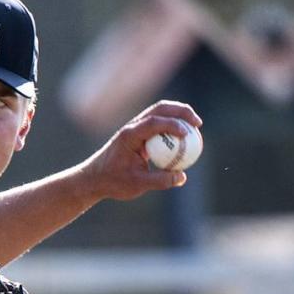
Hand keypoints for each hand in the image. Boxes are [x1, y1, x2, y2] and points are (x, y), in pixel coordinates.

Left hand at [83, 99, 202, 200]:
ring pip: (160, 113)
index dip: (172, 125)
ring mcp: (135, 128)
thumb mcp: (137, 185)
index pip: (153, 122)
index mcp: (129, 135)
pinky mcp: (139, 134)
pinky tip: (185, 137)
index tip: (187, 133)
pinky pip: (159, 125)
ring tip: (196, 126)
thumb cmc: (113, 181)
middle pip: (160, 109)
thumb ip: (160, 181)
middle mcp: (132, 127)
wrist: (95, 178)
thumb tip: (182, 177)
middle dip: (181, 112)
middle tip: (198, 124)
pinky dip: (173, 126)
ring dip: (178, 115)